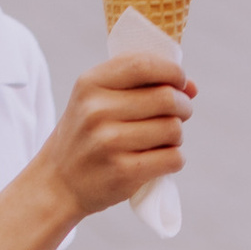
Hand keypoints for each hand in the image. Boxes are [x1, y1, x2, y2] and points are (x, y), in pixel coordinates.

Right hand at [46, 46, 191, 218]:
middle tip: (179, 115)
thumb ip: (140, 86)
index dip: (173, 71)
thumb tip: (192, 87)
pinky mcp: (123, 172)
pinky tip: (161, 159)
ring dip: (177, 135)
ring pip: (173, 129)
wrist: (58, 184)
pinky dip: (175, 158)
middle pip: (167, 98)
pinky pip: (173, 158)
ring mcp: (109, 142)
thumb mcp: (96, 100)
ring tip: (163, 140)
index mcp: (90, 84)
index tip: (180, 82)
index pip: (144, 65)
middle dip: (183, 106)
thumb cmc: (87, 136)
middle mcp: (97, 111)